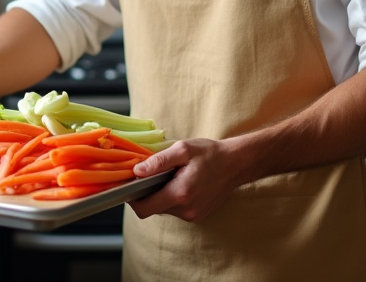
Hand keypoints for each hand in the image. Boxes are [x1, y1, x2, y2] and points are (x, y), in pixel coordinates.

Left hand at [128, 138, 242, 222]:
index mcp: (180, 193)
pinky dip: (171, 198)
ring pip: (163, 209)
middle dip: (146, 194)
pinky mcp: (197, 215)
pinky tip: (179, 183)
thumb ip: (158, 161)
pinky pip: (175, 209)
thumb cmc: (210, 154)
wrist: (236, 164)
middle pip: (152, 209)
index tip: (129, 184)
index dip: (132, 198)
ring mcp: (192, 215)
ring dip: (160, 195)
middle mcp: (186, 209)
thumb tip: (137, 171)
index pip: (144, 208)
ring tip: (168, 176)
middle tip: (149, 175)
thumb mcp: (183, 150)